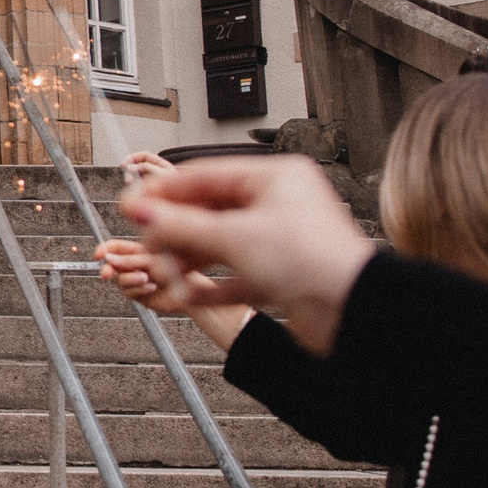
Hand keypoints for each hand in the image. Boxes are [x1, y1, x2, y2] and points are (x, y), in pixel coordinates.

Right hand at [118, 156, 374, 354]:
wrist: (354, 312)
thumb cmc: (315, 261)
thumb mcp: (235, 236)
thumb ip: (182, 225)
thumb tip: (143, 211)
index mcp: (275, 178)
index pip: (205, 175)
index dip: (164, 190)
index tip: (133, 202)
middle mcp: (278, 205)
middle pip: (209, 211)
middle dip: (175, 230)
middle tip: (144, 241)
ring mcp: (279, 241)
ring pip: (219, 245)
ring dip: (188, 260)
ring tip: (162, 271)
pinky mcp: (279, 275)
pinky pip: (233, 276)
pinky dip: (209, 285)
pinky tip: (186, 293)